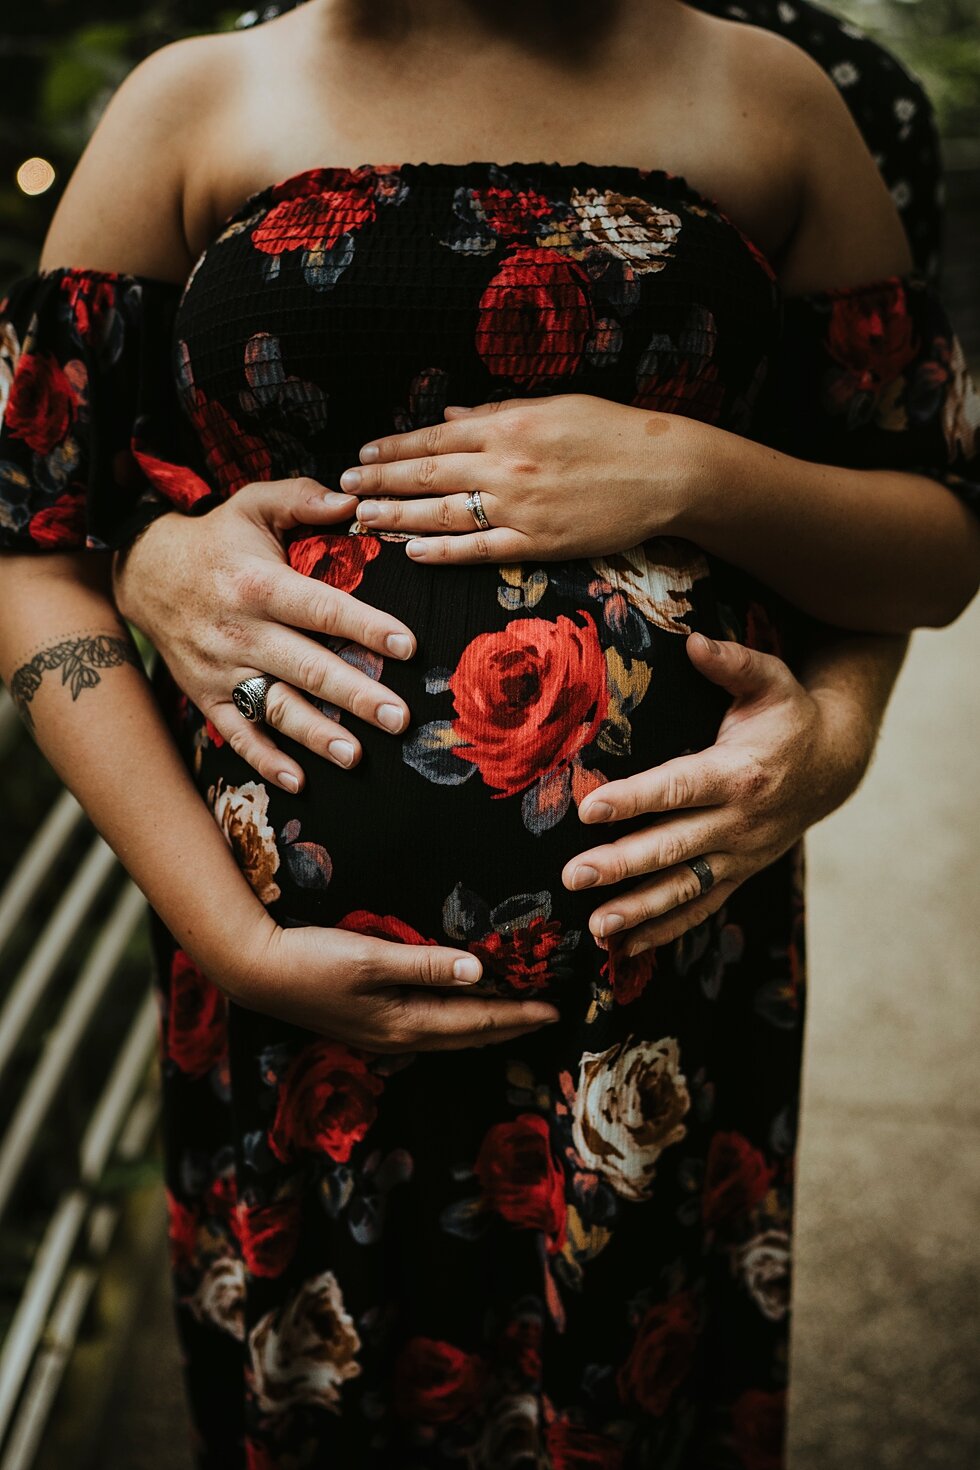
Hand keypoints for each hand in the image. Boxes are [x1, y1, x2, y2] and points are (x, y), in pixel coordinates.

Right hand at [112, 478, 418, 792]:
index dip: (366, 627)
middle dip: (356, 695)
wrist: (144, 573)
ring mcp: (222, 668)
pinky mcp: (207, 695)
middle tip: (400, 718)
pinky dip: (265, 760)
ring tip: (356, 756)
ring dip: (316, 735)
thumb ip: (303, 498)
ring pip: (275, 707)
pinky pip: (237, 733)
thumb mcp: (253, 504)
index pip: (322, 607)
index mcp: (259, 583)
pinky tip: (299, 781)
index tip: (408, 646)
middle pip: (307, 667)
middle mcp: (241, 630)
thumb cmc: (216, 539)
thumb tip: (356, 501)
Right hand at [223, 914, 558, 1052]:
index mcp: (405, 1022)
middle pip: (467, 1035)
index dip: (516, 1014)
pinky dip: (454, 1023)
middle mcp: (398, 1036)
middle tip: (545, 1016)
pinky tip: (456, 1014)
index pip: (476, 1020)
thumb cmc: (312, 960)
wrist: (256, 972)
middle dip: (508, 1027)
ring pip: (448, 1035)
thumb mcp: (372, 957)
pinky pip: (427, 1030)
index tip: (552, 1009)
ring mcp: (381, 1035)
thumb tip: (479, 973)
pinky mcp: (366, 1025)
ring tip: (513, 1018)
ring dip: (483, 1028)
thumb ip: (426, 965)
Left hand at [340, 394, 699, 562]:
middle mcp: (507, 463)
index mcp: (510, 424)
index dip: (392, 447)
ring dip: (397, 516)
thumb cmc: (614, 432)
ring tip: (362, 519)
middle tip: (342, 489)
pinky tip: (411, 551)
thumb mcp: (555, 406)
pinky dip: (443, 551)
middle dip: (379, 481)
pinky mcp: (540, 542)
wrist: (667, 471)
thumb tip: (448, 416)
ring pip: (443, 512)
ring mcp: (521, 506)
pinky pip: (480, 549)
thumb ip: (498, 412)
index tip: (361, 454)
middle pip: (427, 473)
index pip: (435, 436)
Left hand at [566, 632, 874, 953]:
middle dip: (621, 865)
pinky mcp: (738, 875)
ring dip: (639, 911)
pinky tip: (623, 948)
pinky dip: (664, 931)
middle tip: (573, 875)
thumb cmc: (788, 717)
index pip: (677, 788)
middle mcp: (739, 822)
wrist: (834, 765)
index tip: (589, 808)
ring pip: (685, 889)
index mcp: (738, 773)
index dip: (634, 799)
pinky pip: (699, 908)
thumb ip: (732, 663)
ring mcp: (739, 856)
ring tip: (596, 927)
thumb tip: (693, 640)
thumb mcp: (770, 680)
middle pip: (673, 848)